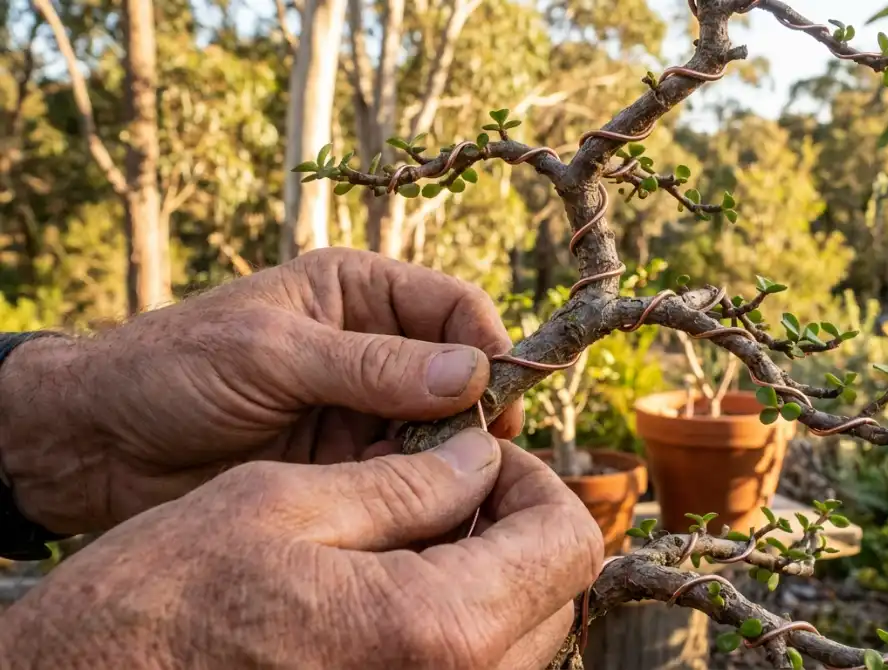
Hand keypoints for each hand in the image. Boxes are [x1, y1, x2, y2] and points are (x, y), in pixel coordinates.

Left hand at [0, 248, 522, 532]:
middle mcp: (371, 346)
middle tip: (483, 455)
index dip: (488, 346)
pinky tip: (411, 506)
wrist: (98, 445)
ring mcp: (361, 407)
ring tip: (441, 483)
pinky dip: (419, 490)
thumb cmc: (172, 370)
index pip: (454, 306)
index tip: (502, 396)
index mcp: (356, 292)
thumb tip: (472, 373)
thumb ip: (371, 366)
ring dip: (448, 456)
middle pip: (459, 372)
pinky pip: (407, 472)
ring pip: (440, 429)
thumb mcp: (271, 356)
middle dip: (475, 411)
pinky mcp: (346, 461)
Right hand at [0, 430, 603, 669]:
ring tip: (414, 533)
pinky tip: (393, 585)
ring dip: (492, 575)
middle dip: (516, 527)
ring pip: (521, 640)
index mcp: (436, 629)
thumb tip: (479, 459)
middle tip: (449, 487)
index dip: (537, 484)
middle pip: (554, 598)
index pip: (567, 546)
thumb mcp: (280, 504)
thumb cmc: (164, 603)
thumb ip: (405, 484)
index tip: (482, 458)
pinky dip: (457, 620)